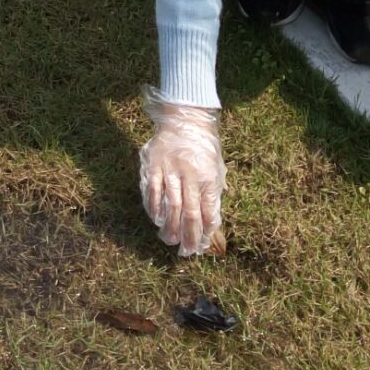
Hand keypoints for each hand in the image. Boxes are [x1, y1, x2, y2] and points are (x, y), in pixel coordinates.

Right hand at [138, 90, 224, 255]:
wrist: (185, 117)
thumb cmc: (204, 145)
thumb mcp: (217, 166)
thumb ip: (215, 191)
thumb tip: (211, 220)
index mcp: (209, 178)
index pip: (208, 213)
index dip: (205, 233)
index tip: (201, 246)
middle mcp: (191, 176)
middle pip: (190, 215)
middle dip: (188, 237)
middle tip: (185, 252)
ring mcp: (171, 170)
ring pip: (170, 207)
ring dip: (170, 228)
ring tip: (169, 241)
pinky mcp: (154, 165)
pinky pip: (152, 192)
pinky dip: (154, 208)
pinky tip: (156, 220)